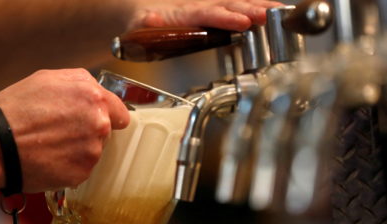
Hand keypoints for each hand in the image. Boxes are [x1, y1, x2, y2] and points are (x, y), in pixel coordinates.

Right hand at [0, 68, 129, 191]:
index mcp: (95, 98)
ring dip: (79, 149)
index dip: (110, 116)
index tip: (100, 121)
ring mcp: (93, 151)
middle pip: (106, 132)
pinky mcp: (83, 172)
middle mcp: (99, 125)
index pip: (121, 113)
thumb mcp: (49, 78)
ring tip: (52, 144)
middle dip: (90, 131)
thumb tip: (97, 92)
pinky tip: (51, 158)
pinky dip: (70, 165)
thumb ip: (82, 83)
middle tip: (63, 131)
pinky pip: (83, 168)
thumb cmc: (17, 110)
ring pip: (94, 150)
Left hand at [129, 0, 283, 31]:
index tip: (242, 22)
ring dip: (257, 6)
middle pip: (228, 6)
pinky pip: (237, 7)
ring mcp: (208, 7)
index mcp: (183, 13)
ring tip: (278, 11)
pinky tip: (272, 9)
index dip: (225, 18)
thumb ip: (145, 25)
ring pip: (236, 3)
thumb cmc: (142, 22)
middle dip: (249, 10)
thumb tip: (149, 18)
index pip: (208, 13)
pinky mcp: (214, 11)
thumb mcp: (138, 25)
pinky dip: (255, 6)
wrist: (142, 12)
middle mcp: (199, 6)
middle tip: (268, 16)